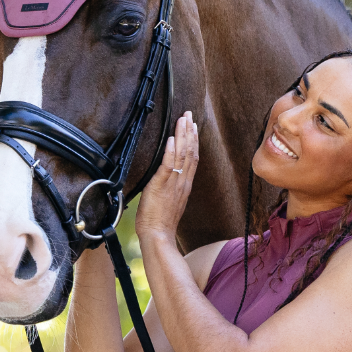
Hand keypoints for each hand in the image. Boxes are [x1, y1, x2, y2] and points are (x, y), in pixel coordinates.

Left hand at [136, 111, 198, 247]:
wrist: (158, 236)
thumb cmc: (160, 223)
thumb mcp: (169, 202)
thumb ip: (170, 189)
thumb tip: (166, 180)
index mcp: (184, 186)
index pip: (192, 159)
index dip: (193, 141)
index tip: (193, 127)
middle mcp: (182, 182)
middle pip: (190, 152)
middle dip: (190, 132)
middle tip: (189, 115)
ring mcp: (174, 184)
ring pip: (182, 155)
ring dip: (182, 136)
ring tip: (183, 120)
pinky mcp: (161, 186)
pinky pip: (168, 166)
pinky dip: (171, 151)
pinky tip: (171, 138)